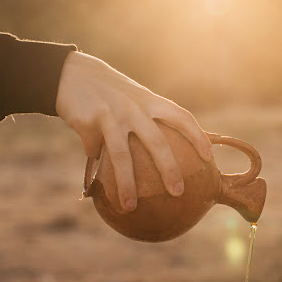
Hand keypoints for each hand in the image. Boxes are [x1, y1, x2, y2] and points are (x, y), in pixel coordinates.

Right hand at [56, 51, 212, 211]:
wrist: (73, 74)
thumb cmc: (112, 95)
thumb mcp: (134, 100)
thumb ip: (149, 122)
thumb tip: (167, 159)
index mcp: (150, 102)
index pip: (182, 118)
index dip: (197, 137)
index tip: (209, 158)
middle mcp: (135, 108)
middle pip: (157, 142)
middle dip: (169, 169)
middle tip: (178, 192)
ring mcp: (112, 115)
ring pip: (122, 155)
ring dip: (126, 183)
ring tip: (130, 206)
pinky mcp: (90, 121)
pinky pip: (94, 151)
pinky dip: (95, 161)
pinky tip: (94, 175)